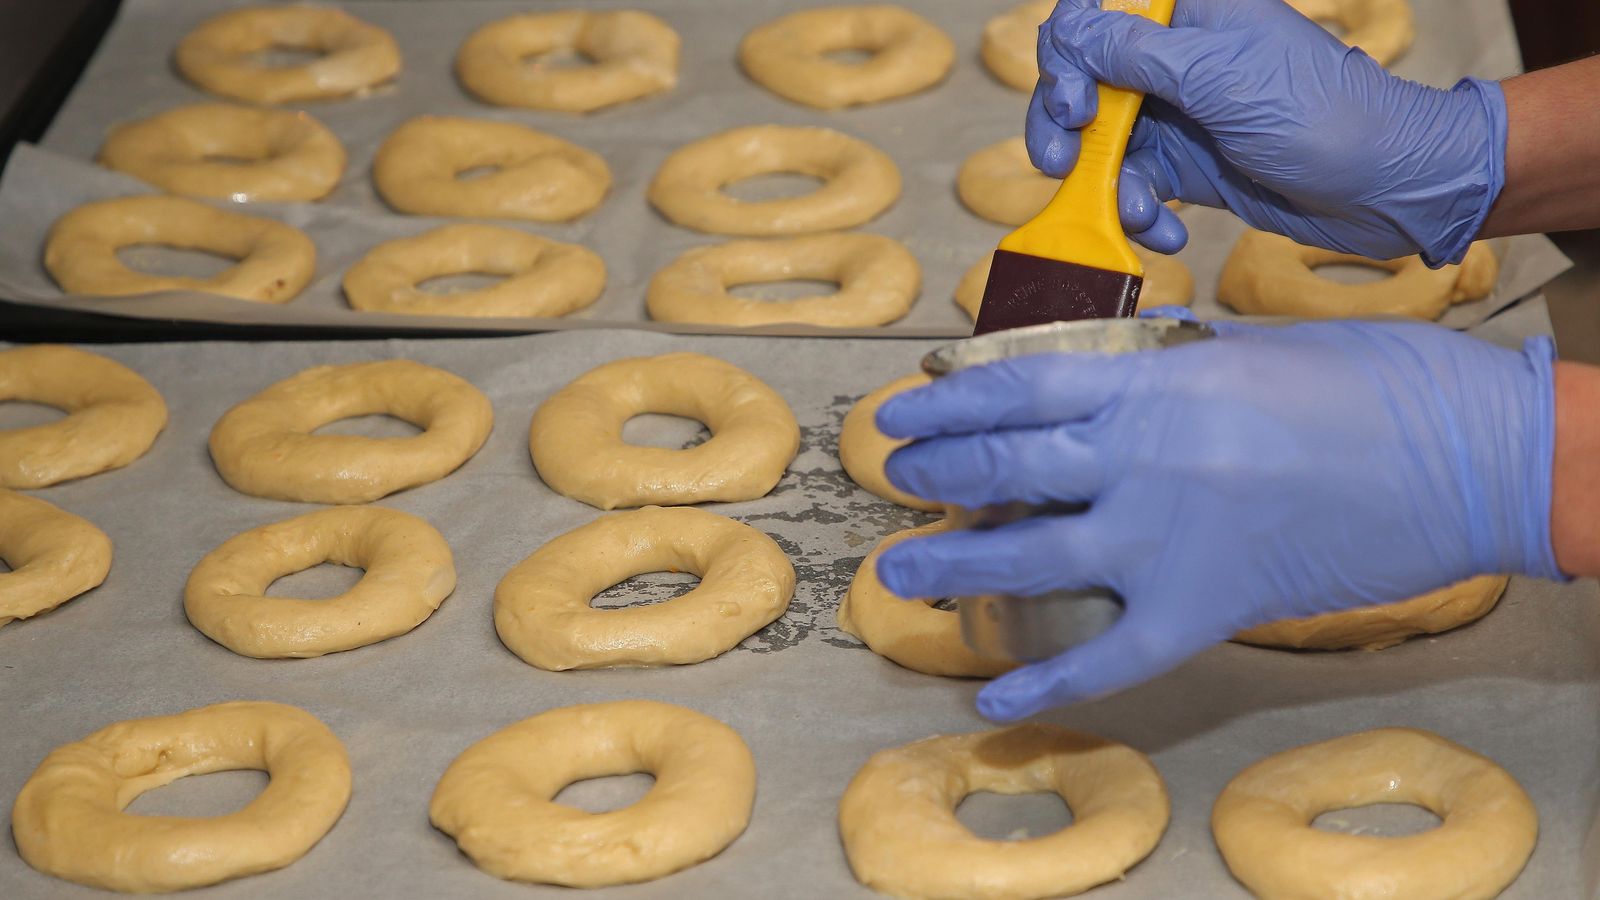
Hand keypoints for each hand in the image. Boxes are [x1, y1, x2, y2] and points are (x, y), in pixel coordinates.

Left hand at [875, 319, 1560, 720]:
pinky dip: (1045, 683)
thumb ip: (1167, 362)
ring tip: (898, 571)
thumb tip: (1105, 372)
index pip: (1018, 386)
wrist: (1471, 456)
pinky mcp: (1206, 608)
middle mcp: (1144, 455)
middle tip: (891, 473)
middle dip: (934, 471)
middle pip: (1005, 465)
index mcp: (1156, 378)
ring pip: (1029, 555)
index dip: (948, 399)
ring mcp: (1169, 536)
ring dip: (952, 566)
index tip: (904, 407)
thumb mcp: (1253, 346)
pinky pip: (1108, 655)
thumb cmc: (1377, 384)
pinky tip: (993, 701)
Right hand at [1030, 0, 1506, 264]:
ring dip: (1105, 185)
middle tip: (1060, 166)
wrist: (1384, 186)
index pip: (1093, 19)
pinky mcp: (1187, 167)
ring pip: (1100, 145)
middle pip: (1080, 85)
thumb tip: (1067, 32)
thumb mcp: (1219, 75)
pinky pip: (1134, 187)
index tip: (1078, 104)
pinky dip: (1141, 214)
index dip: (1068, 59)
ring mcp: (1178, 116)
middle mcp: (1174, 60)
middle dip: (1064, 131)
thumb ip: (1135, 53)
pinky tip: (1167, 231)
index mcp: (1186, 14)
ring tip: (1136, 213)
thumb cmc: (1318, 114)